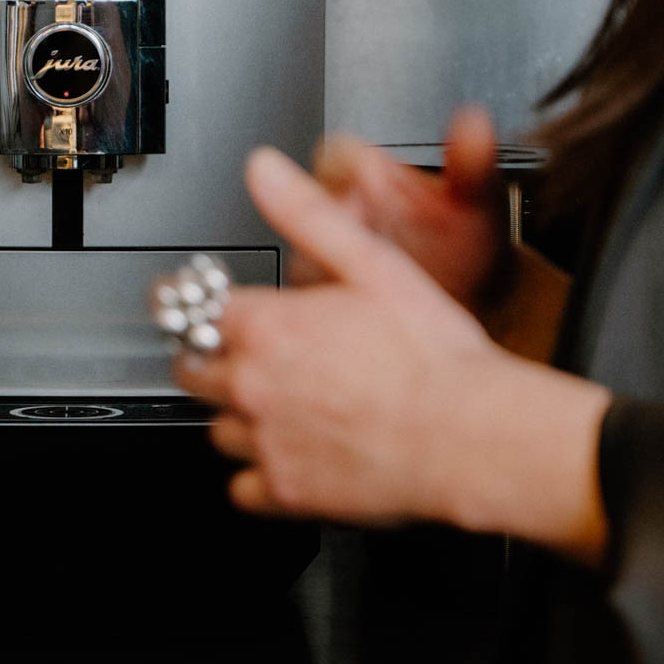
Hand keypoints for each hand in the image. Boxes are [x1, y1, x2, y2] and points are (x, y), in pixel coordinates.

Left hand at [176, 146, 609, 563]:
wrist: (471, 434)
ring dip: (238, 418)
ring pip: (216, 429)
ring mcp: (265, 442)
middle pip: (193, 370)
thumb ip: (306, 214)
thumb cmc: (433, 355)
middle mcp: (252, 384)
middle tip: (252, 359)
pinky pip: (242, 489)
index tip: (215, 312)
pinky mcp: (285, 492)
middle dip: (214, 360)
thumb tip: (263, 170)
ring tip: (284, 407)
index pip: (199, 310)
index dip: (213, 309)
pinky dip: (259, 478)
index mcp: (265, 325)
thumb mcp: (371, 262)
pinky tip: (291, 458)